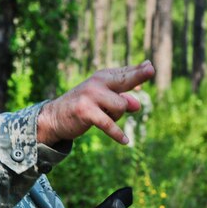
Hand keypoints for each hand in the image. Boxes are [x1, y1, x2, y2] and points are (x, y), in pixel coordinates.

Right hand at [37, 60, 154, 144]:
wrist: (54, 117)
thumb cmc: (82, 107)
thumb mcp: (102, 101)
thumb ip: (122, 100)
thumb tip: (138, 105)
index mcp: (101, 77)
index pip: (124, 73)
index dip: (138, 71)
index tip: (149, 66)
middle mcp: (96, 83)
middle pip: (124, 80)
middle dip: (138, 75)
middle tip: (152, 69)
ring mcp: (90, 96)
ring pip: (121, 107)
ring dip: (117, 116)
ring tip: (104, 117)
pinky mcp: (86, 111)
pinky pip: (109, 124)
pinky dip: (117, 134)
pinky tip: (126, 141)